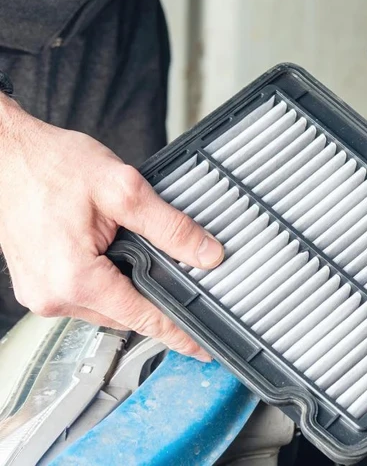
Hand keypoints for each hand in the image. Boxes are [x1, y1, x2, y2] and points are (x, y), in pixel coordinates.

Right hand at [0, 95, 223, 360]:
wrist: (5, 155)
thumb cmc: (50, 166)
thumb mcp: (124, 189)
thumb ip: (170, 227)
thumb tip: (207, 254)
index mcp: (74, 280)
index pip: (142, 319)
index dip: (178, 333)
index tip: (202, 349)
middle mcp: (53, 297)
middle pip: (126, 315)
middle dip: (156, 301)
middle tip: (187, 284)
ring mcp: (42, 293)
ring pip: (106, 307)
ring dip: (130, 289)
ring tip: (143, 256)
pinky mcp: (39, 284)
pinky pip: (87, 295)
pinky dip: (109, 281)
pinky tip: (116, 256)